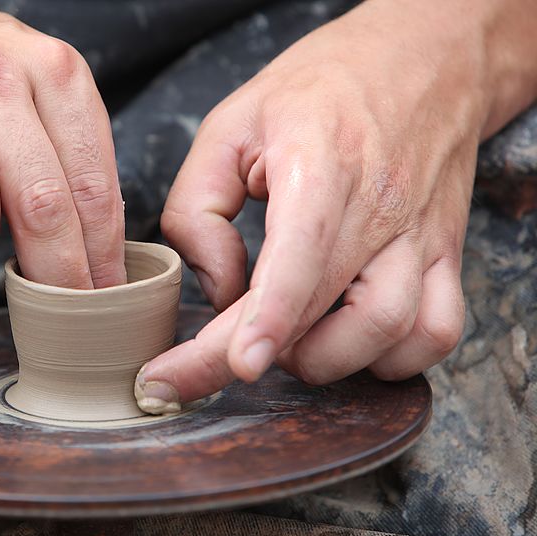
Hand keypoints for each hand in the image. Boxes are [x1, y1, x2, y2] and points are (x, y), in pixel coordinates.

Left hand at [135, 0, 536, 411]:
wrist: (423, 59)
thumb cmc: (320, 91)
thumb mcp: (229, 126)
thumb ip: (198, 209)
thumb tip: (217, 289)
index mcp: (321, 165)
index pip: (301, 255)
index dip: (269, 318)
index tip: (237, 365)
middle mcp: (382, 207)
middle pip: (330, 314)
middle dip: (259, 358)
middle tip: (207, 363)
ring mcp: (422, 237)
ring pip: (391, 334)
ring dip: (325, 359)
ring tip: (284, 337)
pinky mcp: (446, 256)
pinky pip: (434, 335)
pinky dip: (388, 359)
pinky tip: (345, 340)